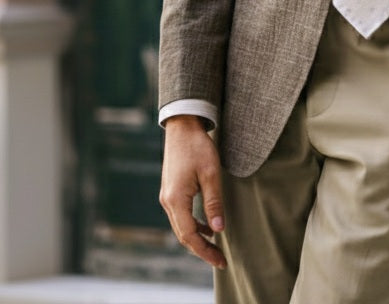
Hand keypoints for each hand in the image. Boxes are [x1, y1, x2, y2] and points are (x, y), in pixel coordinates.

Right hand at [159, 115, 226, 268]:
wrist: (182, 126)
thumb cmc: (198, 147)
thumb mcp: (211, 174)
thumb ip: (214, 203)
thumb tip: (219, 231)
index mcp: (176, 200)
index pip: (190, 236)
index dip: (205, 251)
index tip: (221, 261)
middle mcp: (167, 201)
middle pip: (183, 235)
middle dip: (202, 249)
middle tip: (221, 259)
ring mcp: (167, 196)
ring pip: (181, 226)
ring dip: (197, 237)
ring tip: (216, 245)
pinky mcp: (170, 190)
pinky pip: (181, 215)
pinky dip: (193, 224)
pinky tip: (207, 225)